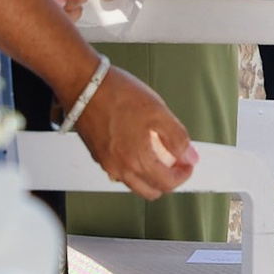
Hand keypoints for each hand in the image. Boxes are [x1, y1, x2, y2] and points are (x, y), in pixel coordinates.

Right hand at [71, 67, 198, 200]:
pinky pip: (118, 170)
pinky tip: (138, 146)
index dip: (183, 175)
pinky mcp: (96, 154)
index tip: (188, 163)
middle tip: (176, 162)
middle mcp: (118, 168)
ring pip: (133, 182)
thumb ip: (177, 138)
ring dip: (149, 175)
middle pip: (149, 190)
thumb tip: (189, 156)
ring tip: (159, 152)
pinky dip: (132, 166)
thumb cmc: (116, 94)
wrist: (83, 83)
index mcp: (135, 160)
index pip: (166, 184)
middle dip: (166, 180)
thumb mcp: (158, 112)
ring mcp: (105, 163)